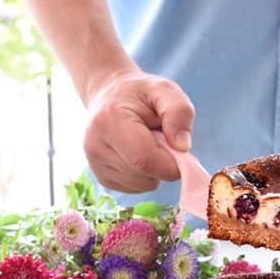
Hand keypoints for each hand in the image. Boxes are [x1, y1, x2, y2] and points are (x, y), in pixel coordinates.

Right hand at [82, 70, 195, 192]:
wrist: (110, 96)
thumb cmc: (140, 94)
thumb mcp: (165, 90)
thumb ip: (179, 112)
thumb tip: (183, 146)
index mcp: (109, 123)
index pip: (146, 161)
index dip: (172, 161)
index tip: (180, 147)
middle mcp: (96, 148)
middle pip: (147, 176)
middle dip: (164, 162)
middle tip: (160, 137)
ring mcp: (97, 167)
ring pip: (144, 185)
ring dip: (155, 169)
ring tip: (147, 142)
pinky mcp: (103, 179)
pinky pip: (138, 188)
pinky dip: (146, 174)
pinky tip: (139, 153)